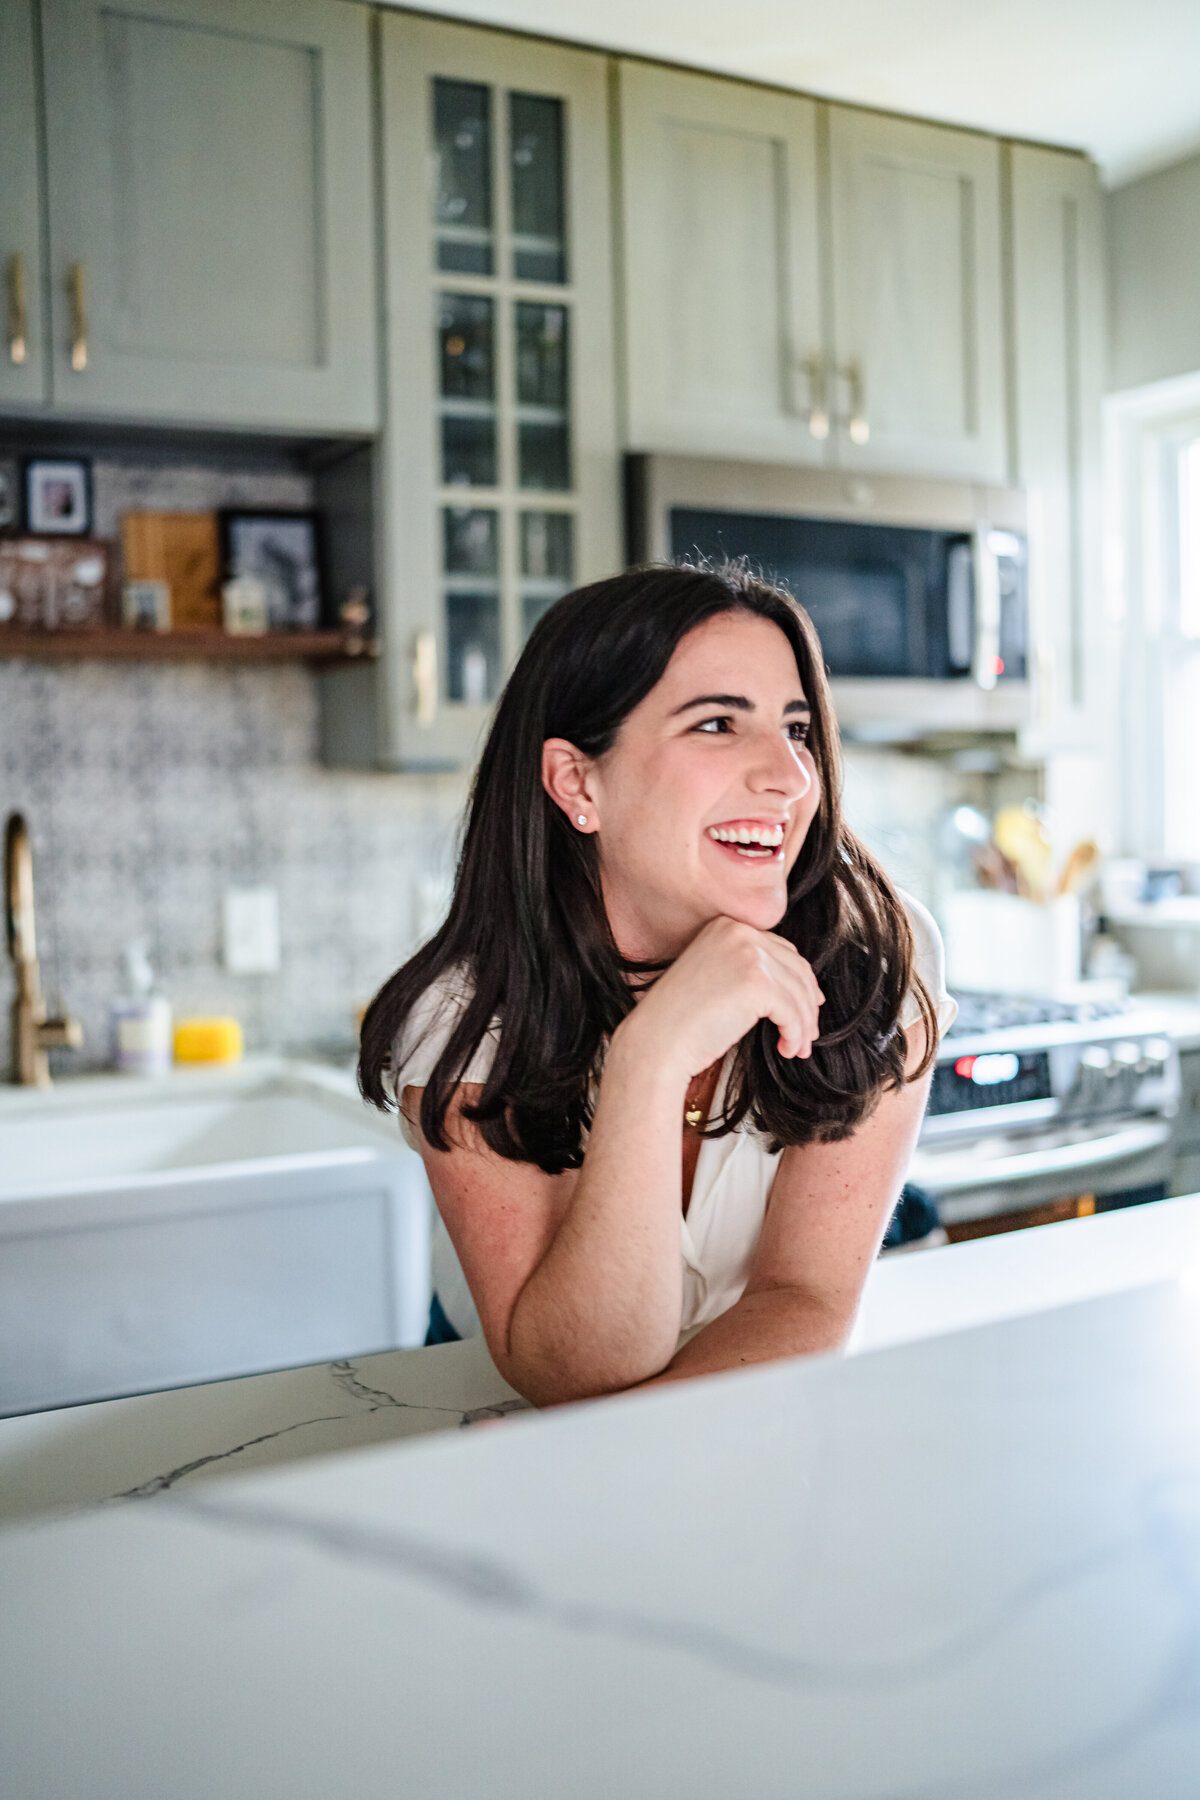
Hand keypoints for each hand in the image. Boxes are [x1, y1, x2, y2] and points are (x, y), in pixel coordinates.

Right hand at [615, 916, 823, 1083]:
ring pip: (798, 992)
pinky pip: (792, 1011)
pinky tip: (787, 1048)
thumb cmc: (679, 1020)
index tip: (806, 1005)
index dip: (799, 981)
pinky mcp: (757, 983)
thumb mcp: (713, 978)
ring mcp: (748, 955)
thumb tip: (797, 984)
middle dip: (807, 1004)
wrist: (656, 1042)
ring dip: (803, 1024)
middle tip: (807, 1033)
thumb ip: (747, 969)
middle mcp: (738, 932)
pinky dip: (796, 1033)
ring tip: (798, 1047)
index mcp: (725, 926)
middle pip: (796, 969)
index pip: (781, 951)